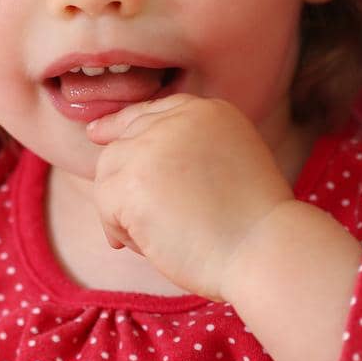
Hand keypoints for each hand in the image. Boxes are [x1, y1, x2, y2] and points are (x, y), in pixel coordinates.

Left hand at [84, 93, 295, 300]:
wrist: (263, 250)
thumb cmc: (252, 225)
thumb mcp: (230, 163)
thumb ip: (189, 149)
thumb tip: (128, 151)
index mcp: (208, 111)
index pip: (151, 111)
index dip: (122, 125)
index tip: (98, 134)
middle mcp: (177, 119)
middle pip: (123, 143)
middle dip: (125, 183)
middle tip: (147, 222)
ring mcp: (150, 146)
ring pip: (109, 175)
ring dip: (125, 212)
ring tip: (163, 237)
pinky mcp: (130, 179)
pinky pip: (105, 205)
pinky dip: (122, 231)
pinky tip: (153, 245)